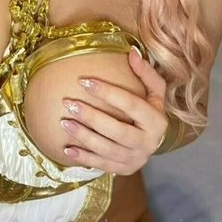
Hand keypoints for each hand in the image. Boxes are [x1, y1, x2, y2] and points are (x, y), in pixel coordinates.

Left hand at [60, 47, 167, 174]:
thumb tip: (132, 52)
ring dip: (83, 136)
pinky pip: (101, 164)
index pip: (130, 104)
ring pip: (107, 149)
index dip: (107, 92)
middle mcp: (148, 143)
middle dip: (92, 117)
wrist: (153, 139)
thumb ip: (145, 71)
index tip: (84, 80)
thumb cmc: (150, 108)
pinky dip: (83, 157)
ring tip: (64, 121)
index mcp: (156, 121)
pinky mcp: (123, 170)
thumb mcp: (155, 90)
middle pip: (117, 130)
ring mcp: (136, 159)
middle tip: (70, 103)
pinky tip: (66, 148)